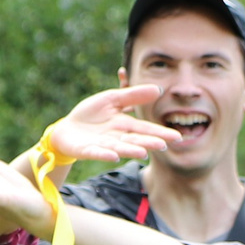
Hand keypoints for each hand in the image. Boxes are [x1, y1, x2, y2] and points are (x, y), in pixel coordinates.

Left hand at [44, 85, 168, 164]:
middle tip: (164, 145)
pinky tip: (113, 155)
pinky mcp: (87, 151)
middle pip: (135, 140)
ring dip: (131, 150)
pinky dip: (104, 154)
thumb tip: (158, 88)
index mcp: (125, 126)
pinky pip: (97, 153)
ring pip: (119, 148)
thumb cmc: (92, 114)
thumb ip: (133, 95)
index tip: (176, 137)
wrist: (68, 129)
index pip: (145, 129)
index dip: (160, 133)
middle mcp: (117, 138)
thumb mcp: (112, 99)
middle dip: (149, 143)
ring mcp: (102, 145)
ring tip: (143, 152)